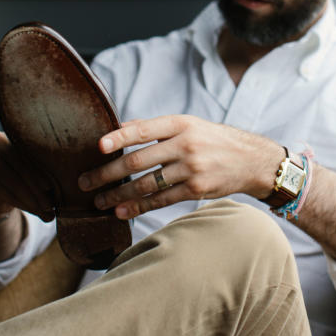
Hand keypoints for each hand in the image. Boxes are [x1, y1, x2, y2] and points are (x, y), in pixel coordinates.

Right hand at [0, 132, 54, 221]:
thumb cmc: (21, 176)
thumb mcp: (31, 167)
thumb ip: (44, 168)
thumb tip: (73, 180)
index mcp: (15, 134)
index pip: (30, 155)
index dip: (41, 173)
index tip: (53, 188)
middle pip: (23, 170)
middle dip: (40, 191)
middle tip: (52, 206)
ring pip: (15, 184)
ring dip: (34, 201)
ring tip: (48, 212)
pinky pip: (6, 194)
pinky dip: (23, 204)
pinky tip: (35, 211)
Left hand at [79, 115, 284, 218]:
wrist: (251, 159)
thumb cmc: (212, 139)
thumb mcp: (188, 124)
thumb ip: (155, 127)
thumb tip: (119, 127)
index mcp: (180, 124)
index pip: (144, 130)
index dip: (119, 138)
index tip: (98, 146)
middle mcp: (185, 145)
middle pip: (139, 161)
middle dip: (108, 173)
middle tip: (85, 182)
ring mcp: (192, 169)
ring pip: (147, 184)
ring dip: (119, 194)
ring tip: (99, 201)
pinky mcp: (197, 190)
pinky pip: (162, 200)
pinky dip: (139, 207)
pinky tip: (122, 211)